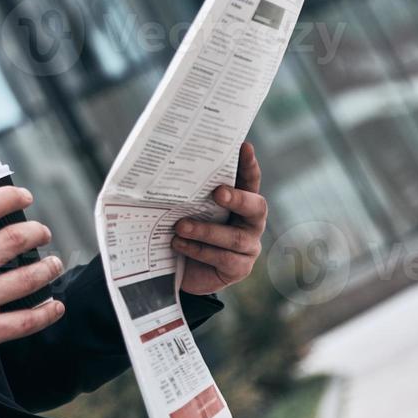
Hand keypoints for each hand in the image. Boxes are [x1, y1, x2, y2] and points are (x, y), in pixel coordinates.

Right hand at [0, 186, 66, 392]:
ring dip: (48, 268)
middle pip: (13, 239)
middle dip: (37, 232)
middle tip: (43, 233)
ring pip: (28, 277)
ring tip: (52, 265)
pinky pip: (27, 320)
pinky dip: (47, 312)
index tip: (23, 196)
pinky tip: (54, 307)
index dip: (8, 196)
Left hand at [172, 140, 266, 294]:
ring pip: (234, 237)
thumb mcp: (187, 209)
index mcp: (241, 202)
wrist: (182, 270)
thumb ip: (188, 194)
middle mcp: (250, 222)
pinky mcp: (238, 268)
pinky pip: (222, 258)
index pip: (249, 180)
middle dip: (238, 198)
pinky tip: (179, 244)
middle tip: (218, 192)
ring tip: (180, 226)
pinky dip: (198, 250)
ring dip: (206, 230)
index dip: (249, 165)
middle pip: (256, 207)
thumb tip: (161, 169)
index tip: (243, 146)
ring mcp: (248, 246)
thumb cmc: (186, 231)